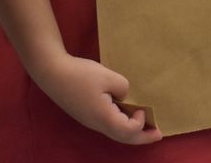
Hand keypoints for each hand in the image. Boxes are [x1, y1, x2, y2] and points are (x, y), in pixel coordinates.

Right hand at [36, 53, 162, 144]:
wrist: (52, 72)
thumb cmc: (80, 75)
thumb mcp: (108, 77)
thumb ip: (123, 87)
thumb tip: (124, 95)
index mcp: (103, 117)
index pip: (128, 131)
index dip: (140, 123)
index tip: (142, 108)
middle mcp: (96, 124)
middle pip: (123, 138)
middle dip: (142, 138)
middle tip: (158, 135)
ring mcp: (90, 120)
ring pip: (114, 132)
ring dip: (132, 131)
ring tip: (145, 127)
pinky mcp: (85, 114)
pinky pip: (108, 125)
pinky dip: (121, 124)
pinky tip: (125, 115)